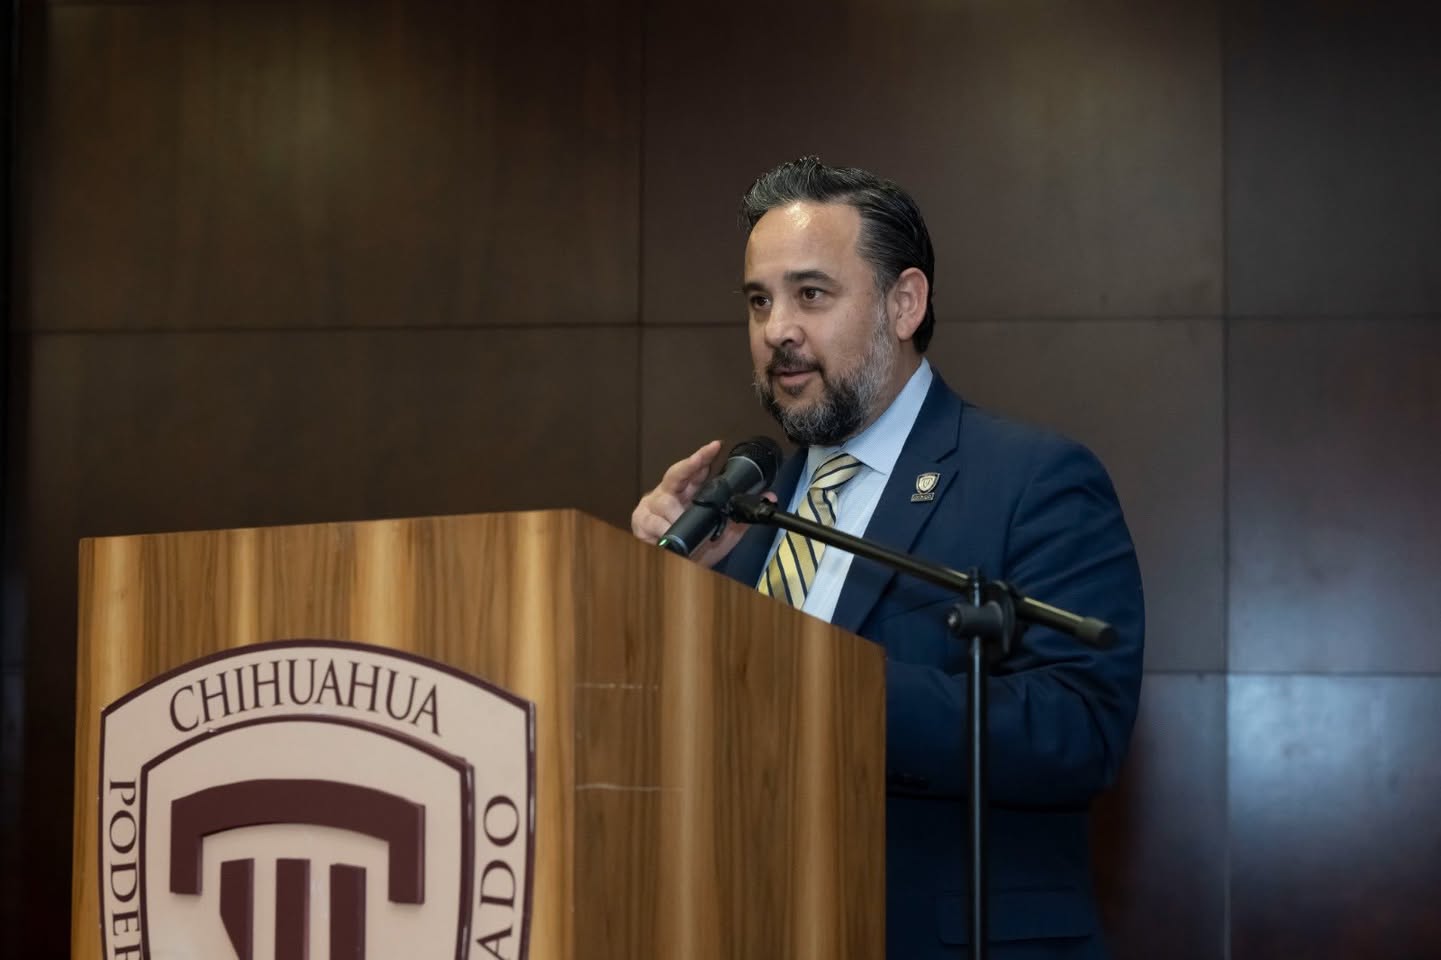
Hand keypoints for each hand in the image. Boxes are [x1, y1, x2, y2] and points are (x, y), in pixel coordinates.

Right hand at [631, 440, 773, 568]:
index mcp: (688, 493)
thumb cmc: (698, 546)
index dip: (703, 456)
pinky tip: (667, 533)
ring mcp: (652, 506)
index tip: (716, 446)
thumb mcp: (723, 532)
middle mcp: (669, 494)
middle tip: (702, 460)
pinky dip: (661, 528)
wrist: (679, 569)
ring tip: (681, 521)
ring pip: (664, 501)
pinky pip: (650, 521)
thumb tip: (769, 497)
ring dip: (675, 513)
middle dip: (689, 466)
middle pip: (676, 474)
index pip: (696, 470)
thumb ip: (743, 514)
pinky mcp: (640, 522)